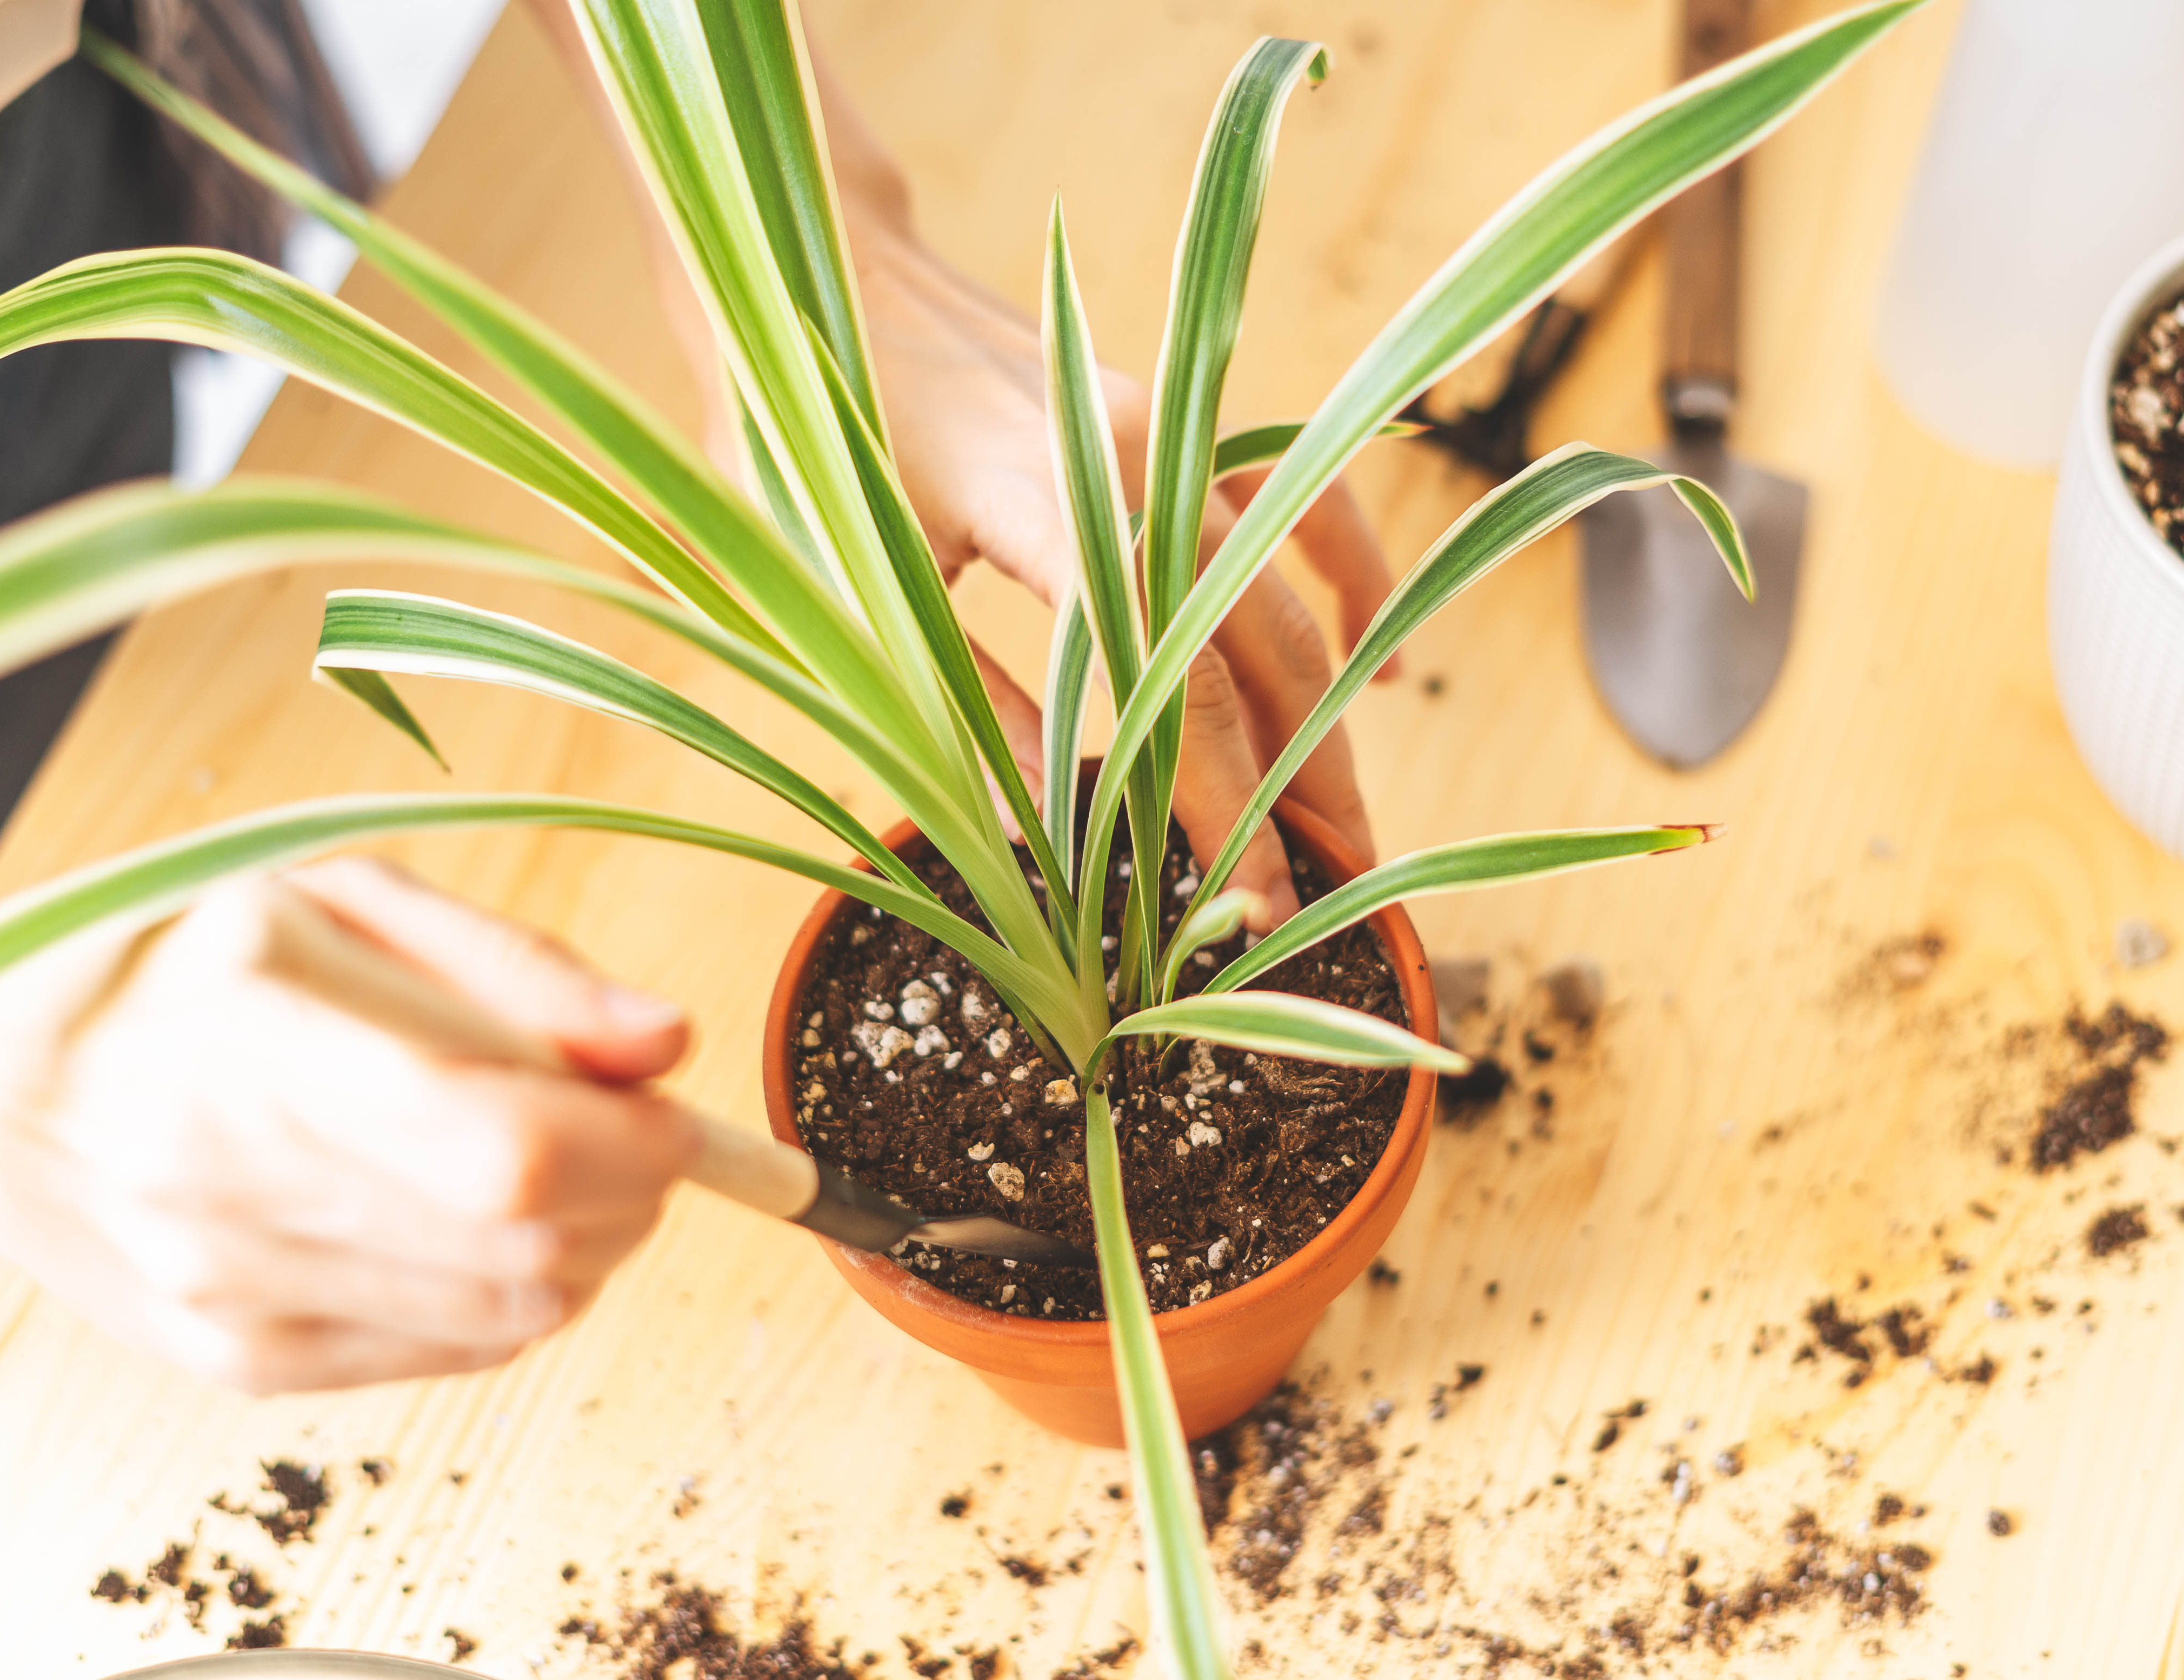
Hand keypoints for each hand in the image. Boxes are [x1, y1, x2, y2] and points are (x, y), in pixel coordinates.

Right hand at [0, 859, 697, 1392]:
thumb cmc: (170, 967)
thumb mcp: (339, 900)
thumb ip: (516, 971)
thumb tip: (663, 1044)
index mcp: (253, 1040)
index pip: (504, 1144)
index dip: (631, 1140)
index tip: (669, 1107)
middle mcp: (230, 1186)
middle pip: (528, 1241)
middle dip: (633, 1193)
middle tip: (632, 1132)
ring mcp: (234, 1292)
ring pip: (510, 1311)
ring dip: (586, 1247)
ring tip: (555, 1168)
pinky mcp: (242, 1361)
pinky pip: (452, 1352)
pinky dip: (511, 1292)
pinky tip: (474, 1224)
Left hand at [847, 218, 1400, 923]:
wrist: (824, 272)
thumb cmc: (809, 436)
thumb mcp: (863, 595)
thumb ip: (966, 708)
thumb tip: (1045, 838)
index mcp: (1050, 506)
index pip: (1179, 682)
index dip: (1225, 803)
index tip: (1256, 904)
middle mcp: (1135, 459)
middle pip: (1261, 644)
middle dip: (1307, 781)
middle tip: (1342, 896)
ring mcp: (1169, 430)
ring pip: (1288, 586)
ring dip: (1331, 708)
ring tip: (1350, 822)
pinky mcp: (1177, 418)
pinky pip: (1297, 499)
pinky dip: (1344, 579)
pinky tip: (1374, 660)